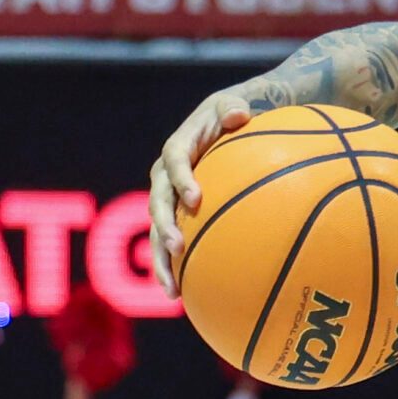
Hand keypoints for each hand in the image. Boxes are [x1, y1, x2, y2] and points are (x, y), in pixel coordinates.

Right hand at [148, 91, 255, 294]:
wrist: (234, 123)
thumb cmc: (240, 113)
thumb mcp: (238, 103)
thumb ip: (235, 107)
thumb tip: (240, 114)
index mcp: (181, 145)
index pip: (174, 159)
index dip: (181, 178)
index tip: (195, 199)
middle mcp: (167, 173)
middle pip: (158, 200)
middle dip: (164, 226)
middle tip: (179, 247)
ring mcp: (168, 196)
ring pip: (157, 229)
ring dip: (161, 259)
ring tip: (172, 289)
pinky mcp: (176, 215)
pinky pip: (170, 240)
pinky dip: (174, 266)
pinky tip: (182, 296)